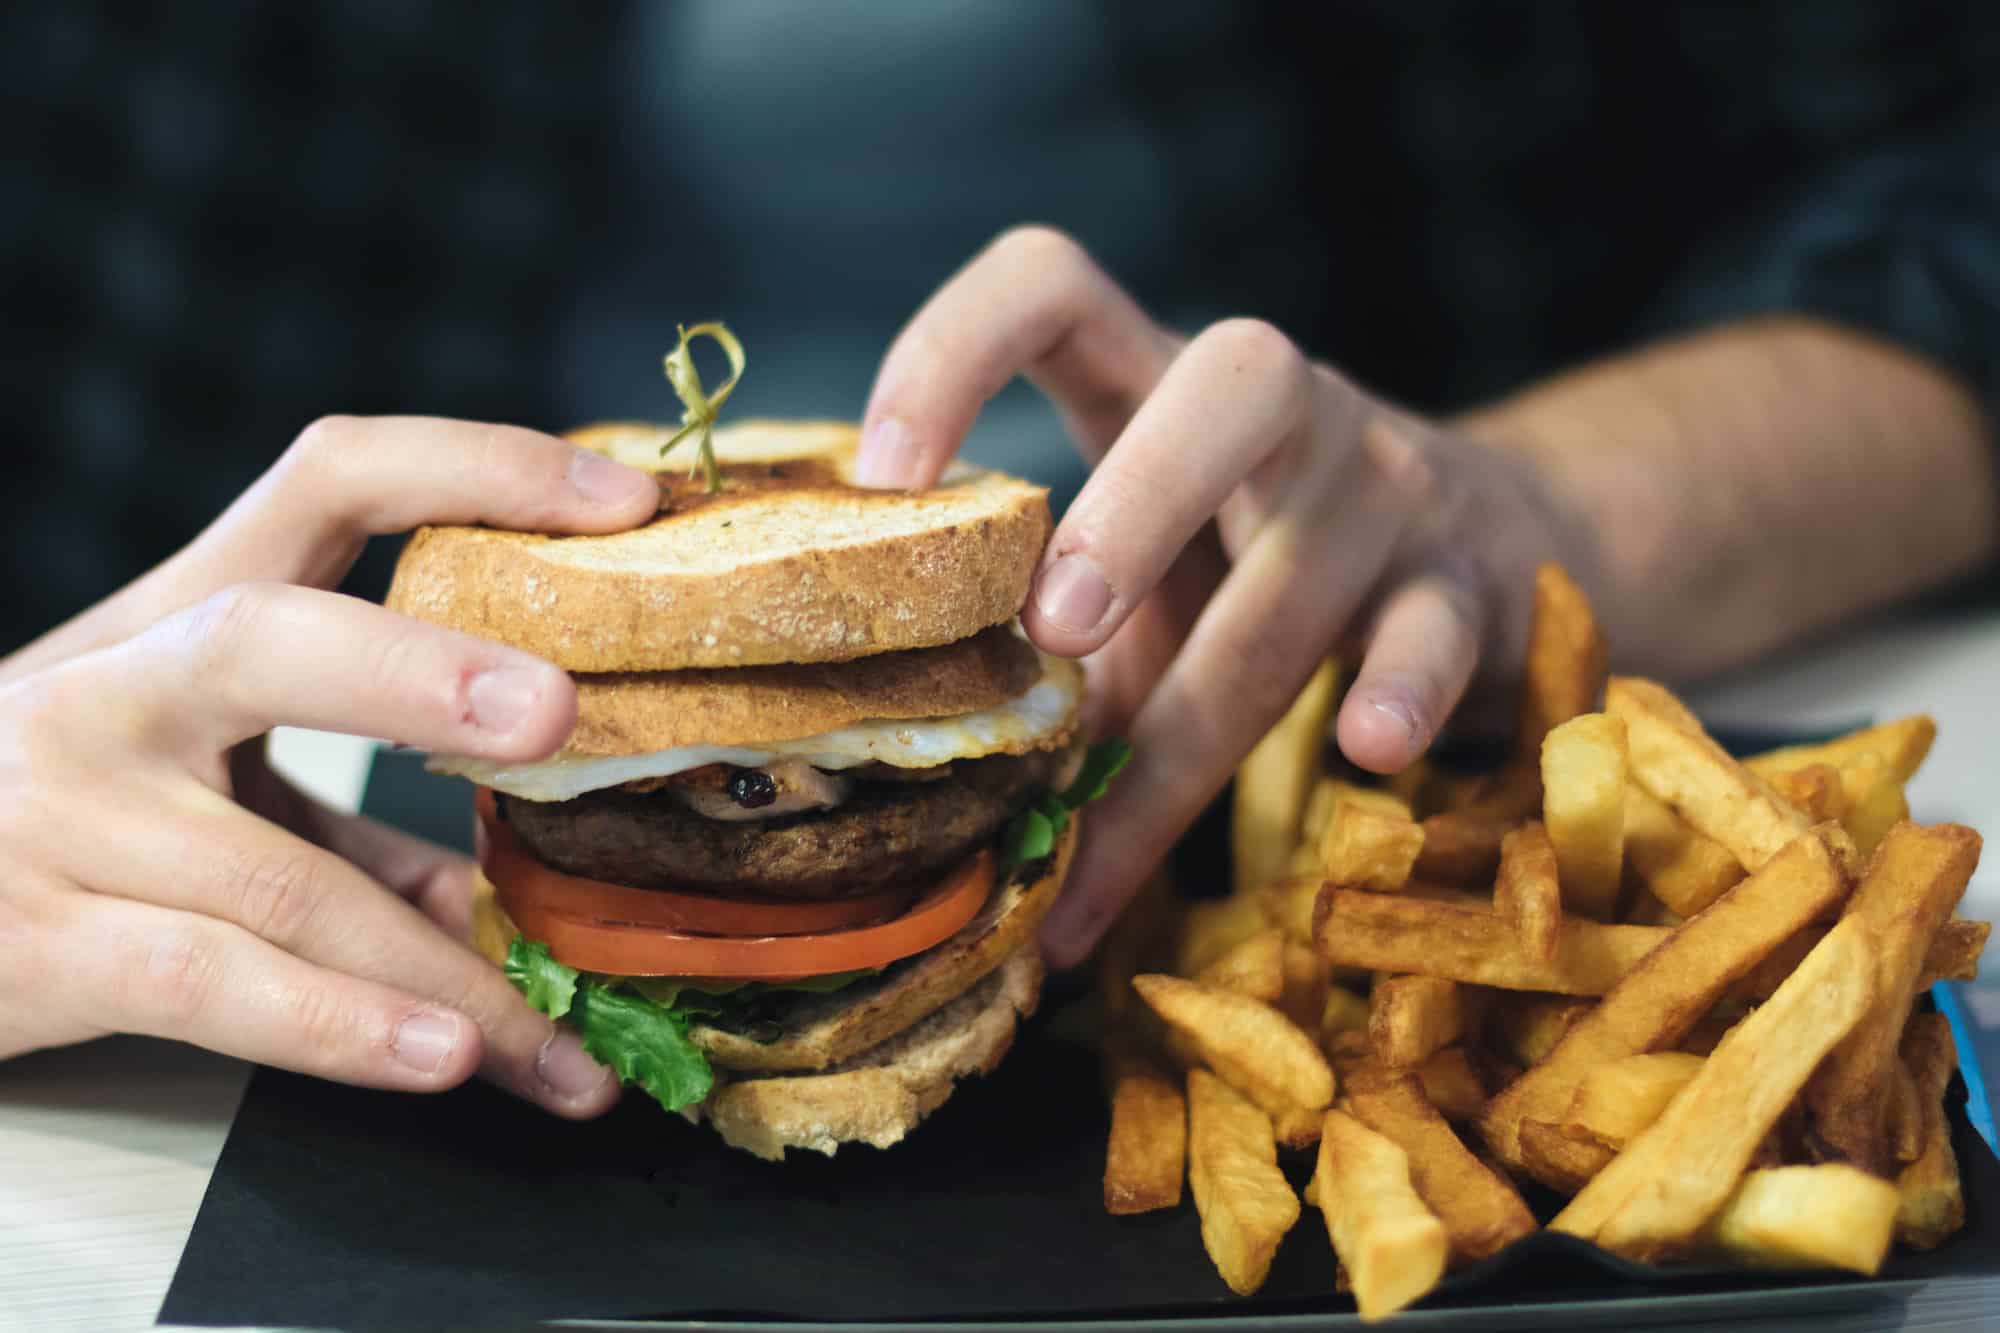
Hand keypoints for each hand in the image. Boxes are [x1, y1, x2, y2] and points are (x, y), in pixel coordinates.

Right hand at [0, 416, 660, 1115]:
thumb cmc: (58, 821)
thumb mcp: (190, 779)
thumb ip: (342, 825)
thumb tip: (495, 895)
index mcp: (176, 615)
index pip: (332, 479)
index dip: (479, 468)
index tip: (624, 495)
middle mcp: (111, 693)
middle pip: (267, 641)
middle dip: (418, 674)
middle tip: (558, 714)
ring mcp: (60, 815)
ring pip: (285, 880)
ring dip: (444, 970)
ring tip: (555, 1037)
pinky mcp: (35, 944)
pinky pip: (215, 985)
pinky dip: (343, 1029)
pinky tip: (445, 1058)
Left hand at [856, 227, 1600, 967]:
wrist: (1490, 558)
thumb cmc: (1253, 576)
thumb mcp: (1141, 579)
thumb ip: (1038, 654)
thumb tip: (908, 815)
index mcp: (1156, 381)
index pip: (1053, 286)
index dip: (954, 351)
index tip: (882, 481)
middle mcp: (1284, 408)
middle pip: (1230, 380)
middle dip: (1136, 502)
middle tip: (1053, 631)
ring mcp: (1387, 488)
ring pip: (1306, 561)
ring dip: (1204, 702)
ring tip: (1118, 821)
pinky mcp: (1466, 583)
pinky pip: (1436, 631)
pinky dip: (1403, 688)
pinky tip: (1369, 749)